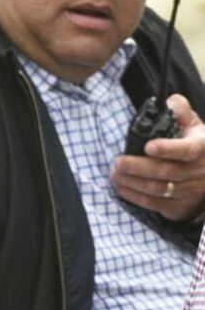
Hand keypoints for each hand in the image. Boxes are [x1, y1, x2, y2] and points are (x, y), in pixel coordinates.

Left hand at [112, 95, 204, 220]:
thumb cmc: (193, 142)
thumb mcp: (192, 124)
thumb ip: (179, 110)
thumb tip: (168, 103)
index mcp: (203, 146)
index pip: (188, 150)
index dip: (169, 149)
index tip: (148, 146)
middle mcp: (199, 171)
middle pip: (167, 171)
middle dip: (138, 167)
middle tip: (117, 162)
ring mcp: (190, 191)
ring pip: (158, 189)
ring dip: (131, 182)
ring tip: (114, 173)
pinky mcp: (179, 207)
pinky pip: (154, 204)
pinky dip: (134, 196)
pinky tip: (120, 186)